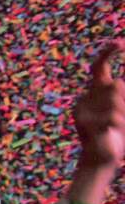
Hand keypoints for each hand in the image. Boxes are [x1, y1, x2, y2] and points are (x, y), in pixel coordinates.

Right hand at [74, 40, 124, 167]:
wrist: (101, 160)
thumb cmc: (116, 135)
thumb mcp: (121, 111)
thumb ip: (120, 95)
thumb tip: (120, 82)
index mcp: (93, 94)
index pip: (99, 67)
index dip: (108, 53)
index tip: (119, 43)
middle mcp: (84, 100)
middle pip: (116, 86)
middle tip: (122, 119)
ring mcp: (82, 112)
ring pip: (116, 101)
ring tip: (119, 128)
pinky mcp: (84, 124)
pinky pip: (112, 118)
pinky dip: (119, 126)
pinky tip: (112, 133)